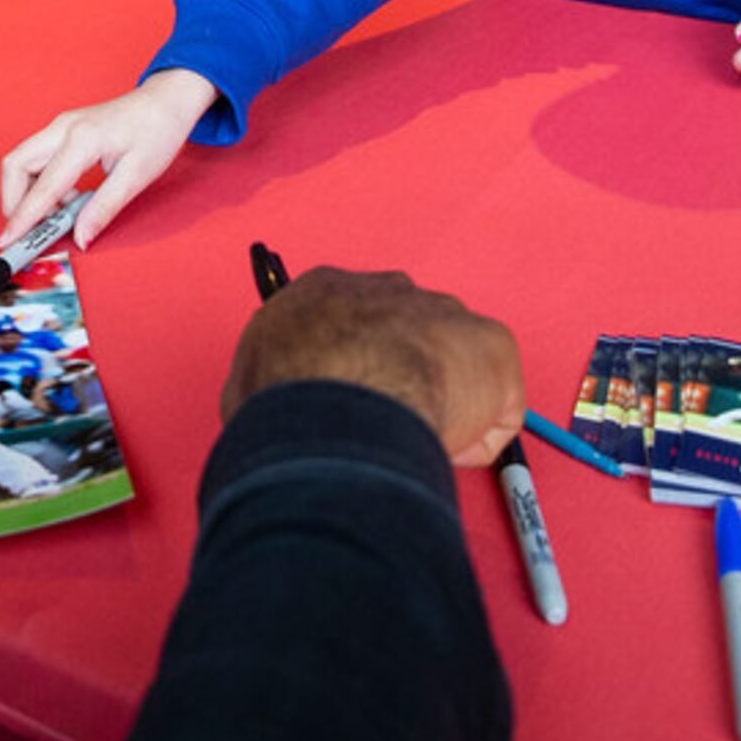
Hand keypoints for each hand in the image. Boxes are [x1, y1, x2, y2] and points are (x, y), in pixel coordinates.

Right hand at [0, 68, 219, 249]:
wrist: (165, 102)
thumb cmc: (157, 132)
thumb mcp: (137, 176)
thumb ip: (104, 208)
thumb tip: (81, 238)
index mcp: (83, 139)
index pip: (44, 186)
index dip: (24, 217)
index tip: (8, 240)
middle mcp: (63, 128)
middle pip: (16, 166)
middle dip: (14, 202)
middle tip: (29, 230)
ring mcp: (59, 126)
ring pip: (21, 162)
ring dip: (30, 194)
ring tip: (64, 213)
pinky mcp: (61, 131)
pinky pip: (36, 159)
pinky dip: (42, 184)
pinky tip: (69, 198)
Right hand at [219, 266, 523, 467]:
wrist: (339, 398)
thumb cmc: (286, 392)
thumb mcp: (247, 384)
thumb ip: (265, 384)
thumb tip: (262, 411)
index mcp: (325, 291)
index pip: (346, 321)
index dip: (352, 364)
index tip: (351, 395)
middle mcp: (389, 290)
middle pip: (405, 334)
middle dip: (400, 376)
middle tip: (386, 423)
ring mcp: (443, 312)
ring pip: (451, 366)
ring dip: (441, 403)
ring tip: (418, 442)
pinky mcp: (491, 345)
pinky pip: (493, 403)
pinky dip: (478, 434)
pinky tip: (448, 450)